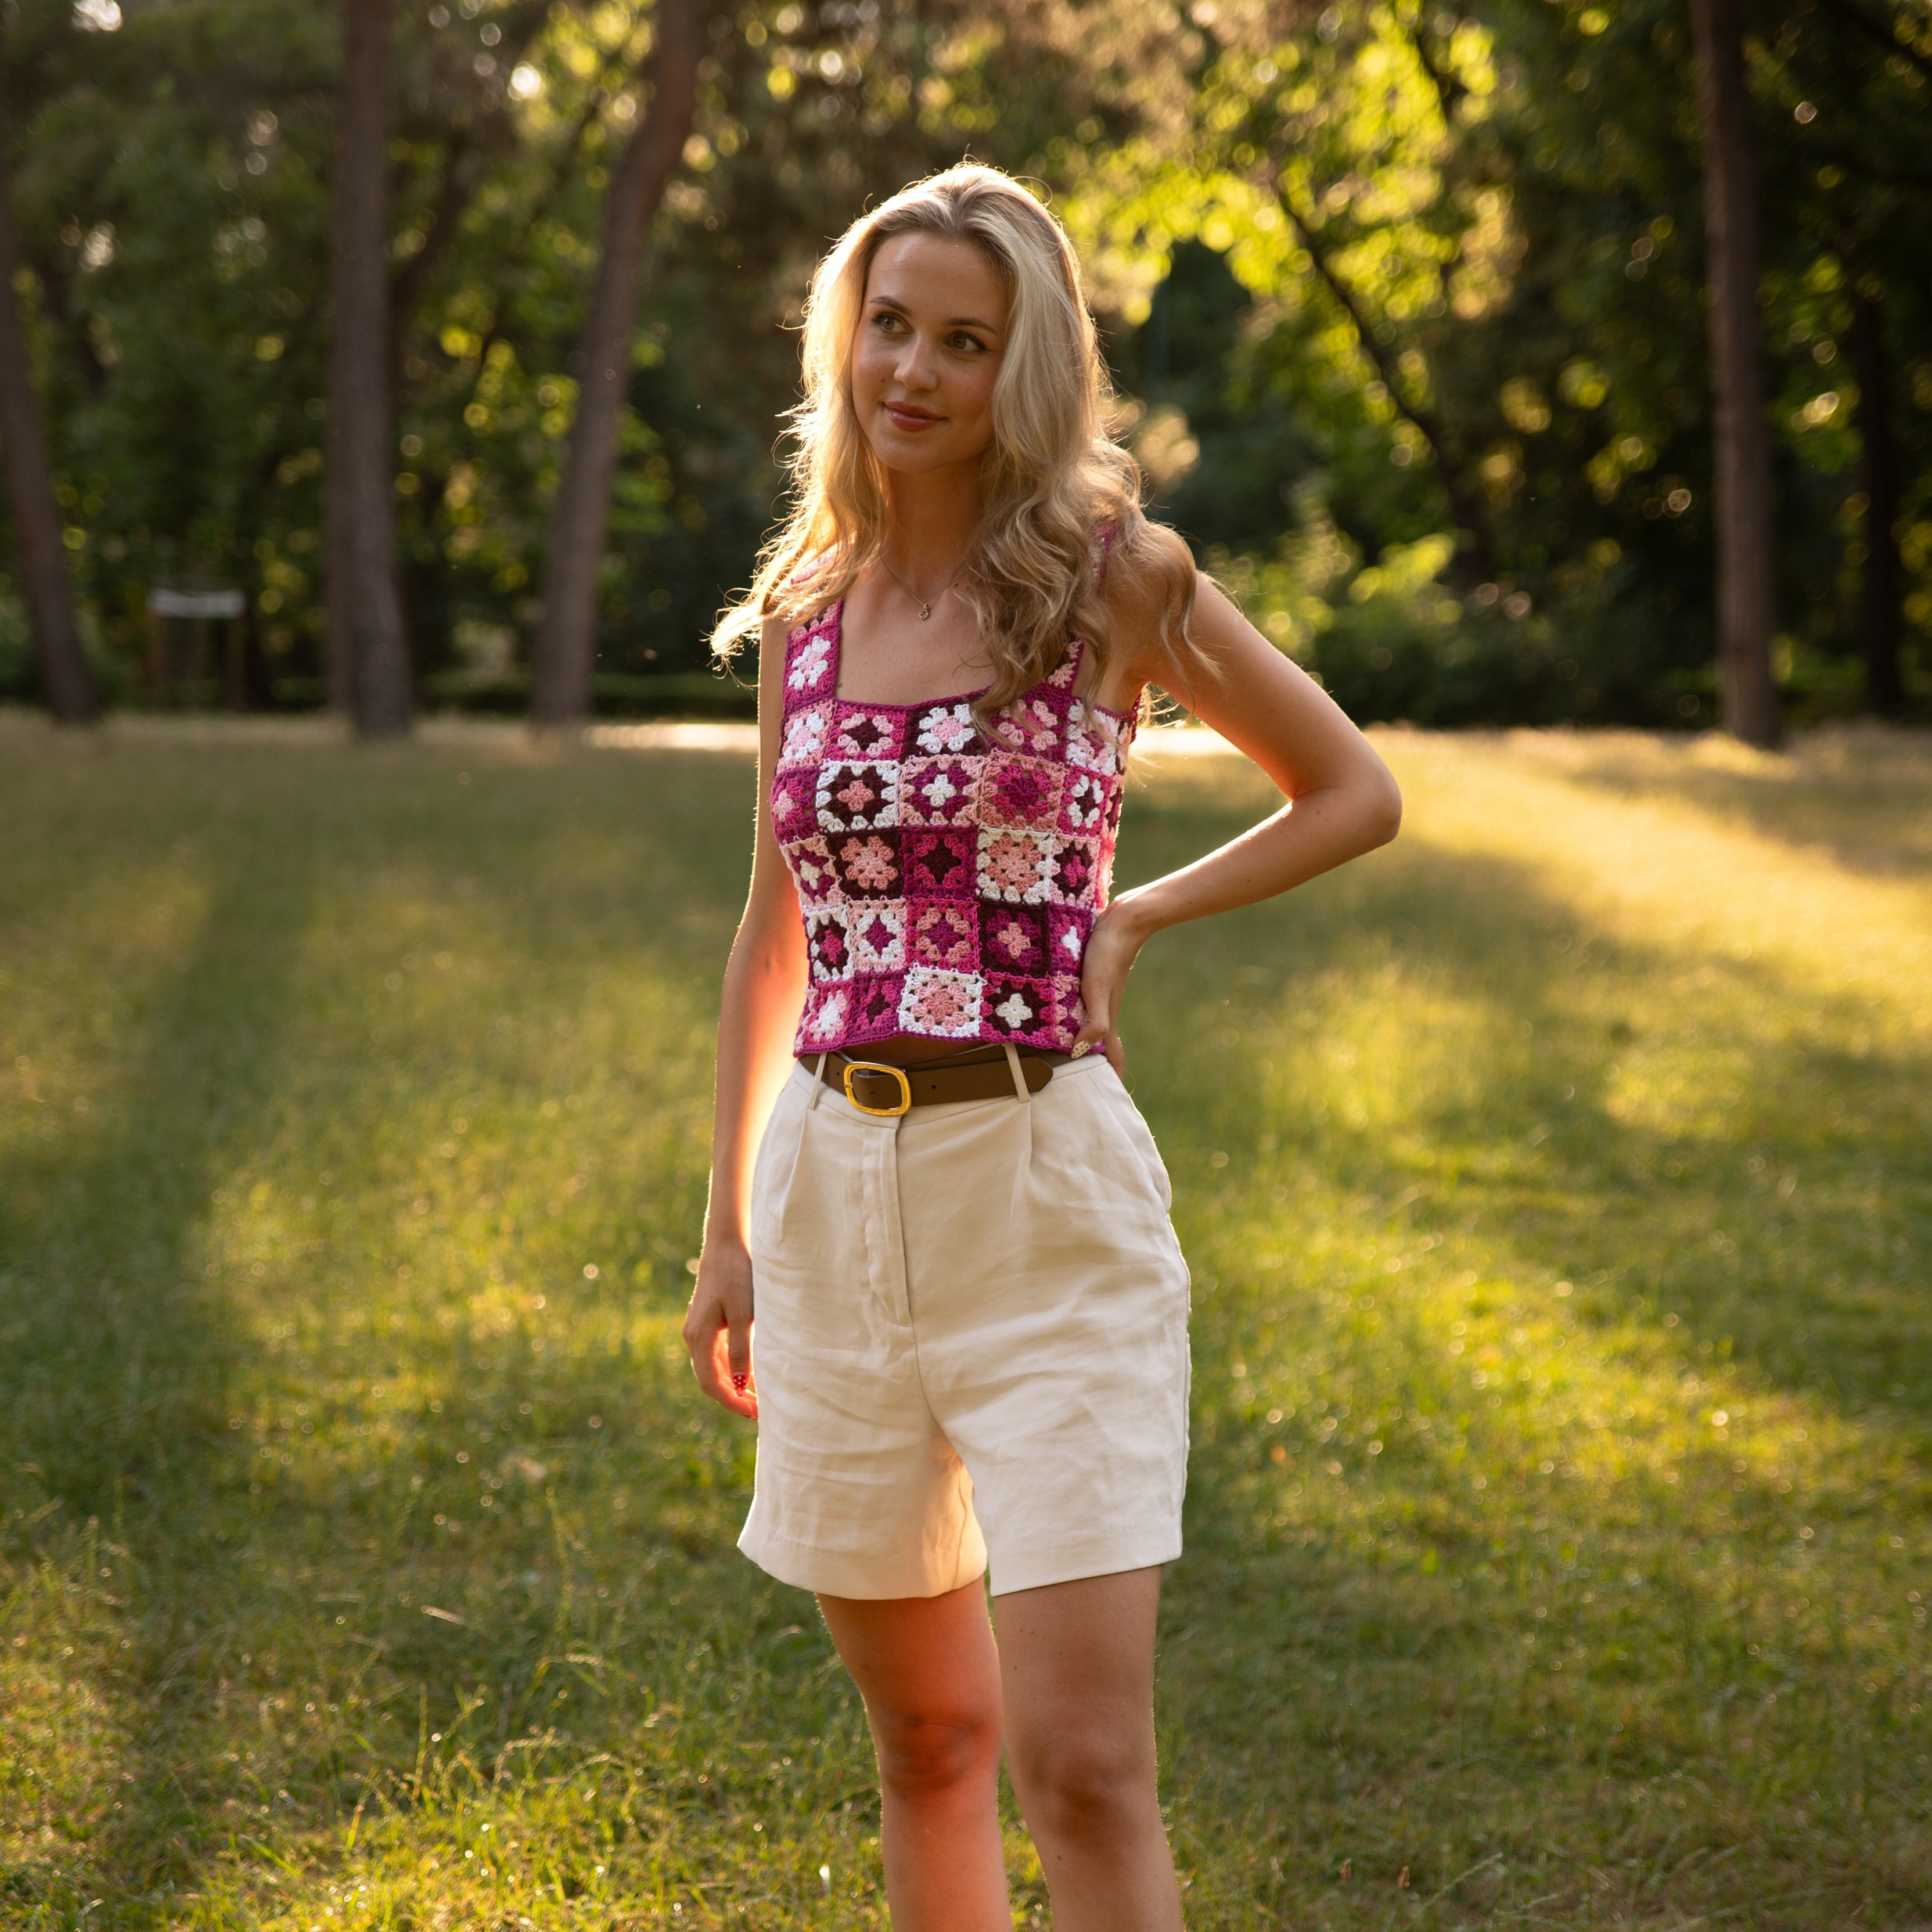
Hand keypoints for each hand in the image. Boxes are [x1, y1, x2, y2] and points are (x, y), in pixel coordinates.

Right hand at [682, 1237, 757, 1419]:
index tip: (754, 1413)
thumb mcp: (742, 1313)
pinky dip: (732, 1370)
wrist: (726, 1246)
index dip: (731, 1402)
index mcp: (699, 1337)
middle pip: (710, 1380)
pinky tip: (750, 1376)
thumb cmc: (737, 1276)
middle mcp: (694, 1338)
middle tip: (760, 1412)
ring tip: (758, 1399)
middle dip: (733, 1399)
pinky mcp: (707, 1325)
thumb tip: (739, 1384)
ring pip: (713, 1370)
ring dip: (733, 1386)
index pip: (711, 1383)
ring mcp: (698, 1332)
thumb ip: (741, 1349)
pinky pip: (717, 1356)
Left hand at [1071, 894, 1154, 1075]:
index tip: (1104, 1101)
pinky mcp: (1092, 981)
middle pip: (1100, 1048)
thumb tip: (1081, 1050)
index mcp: (1105, 1021)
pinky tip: (1061, 1016)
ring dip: (1083, 1044)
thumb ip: (1095, 1021)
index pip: (1110, 1059)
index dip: (1108, 1080)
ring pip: (1091, 1028)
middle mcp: (1102, 1013)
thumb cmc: (1107, 955)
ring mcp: (1098, 998)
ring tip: (1065, 1059)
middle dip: (1092, 1068)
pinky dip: (1075, 1020)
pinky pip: (1083, 1009)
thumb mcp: (1096, 988)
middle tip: (1077, 1086)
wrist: (1124, 921)